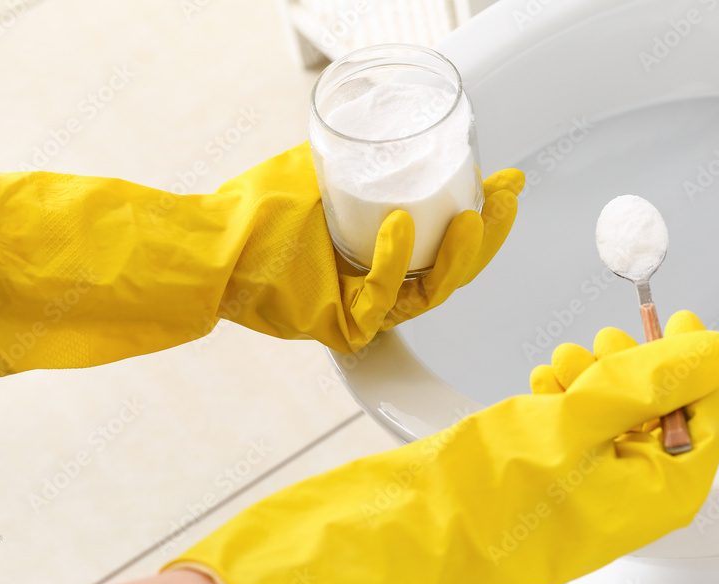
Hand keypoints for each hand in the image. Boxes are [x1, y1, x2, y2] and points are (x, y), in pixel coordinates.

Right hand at [167, 311, 718, 583]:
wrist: (402, 533)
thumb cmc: (481, 495)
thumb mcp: (578, 419)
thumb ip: (650, 380)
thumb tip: (715, 350)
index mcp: (649, 501)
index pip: (704, 428)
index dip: (696, 370)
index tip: (683, 326)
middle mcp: (622, 505)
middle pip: (658, 422)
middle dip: (635, 372)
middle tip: (609, 339)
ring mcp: (582, 498)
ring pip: (612, 424)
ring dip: (595, 382)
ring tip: (562, 362)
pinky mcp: (545, 486)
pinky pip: (574, 436)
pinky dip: (563, 401)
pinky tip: (540, 384)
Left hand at [222, 144, 523, 350]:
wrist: (213, 243)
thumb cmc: (260, 213)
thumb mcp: (323, 171)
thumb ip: (359, 156)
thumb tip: (396, 123)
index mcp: (385, 256)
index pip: (447, 240)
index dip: (484, 214)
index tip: (506, 182)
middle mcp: (383, 286)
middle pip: (454, 269)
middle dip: (489, 234)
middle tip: (505, 198)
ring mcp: (367, 310)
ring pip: (432, 289)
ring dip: (460, 253)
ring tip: (473, 215)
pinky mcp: (347, 326)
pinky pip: (382, 295)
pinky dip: (394, 259)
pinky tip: (400, 223)